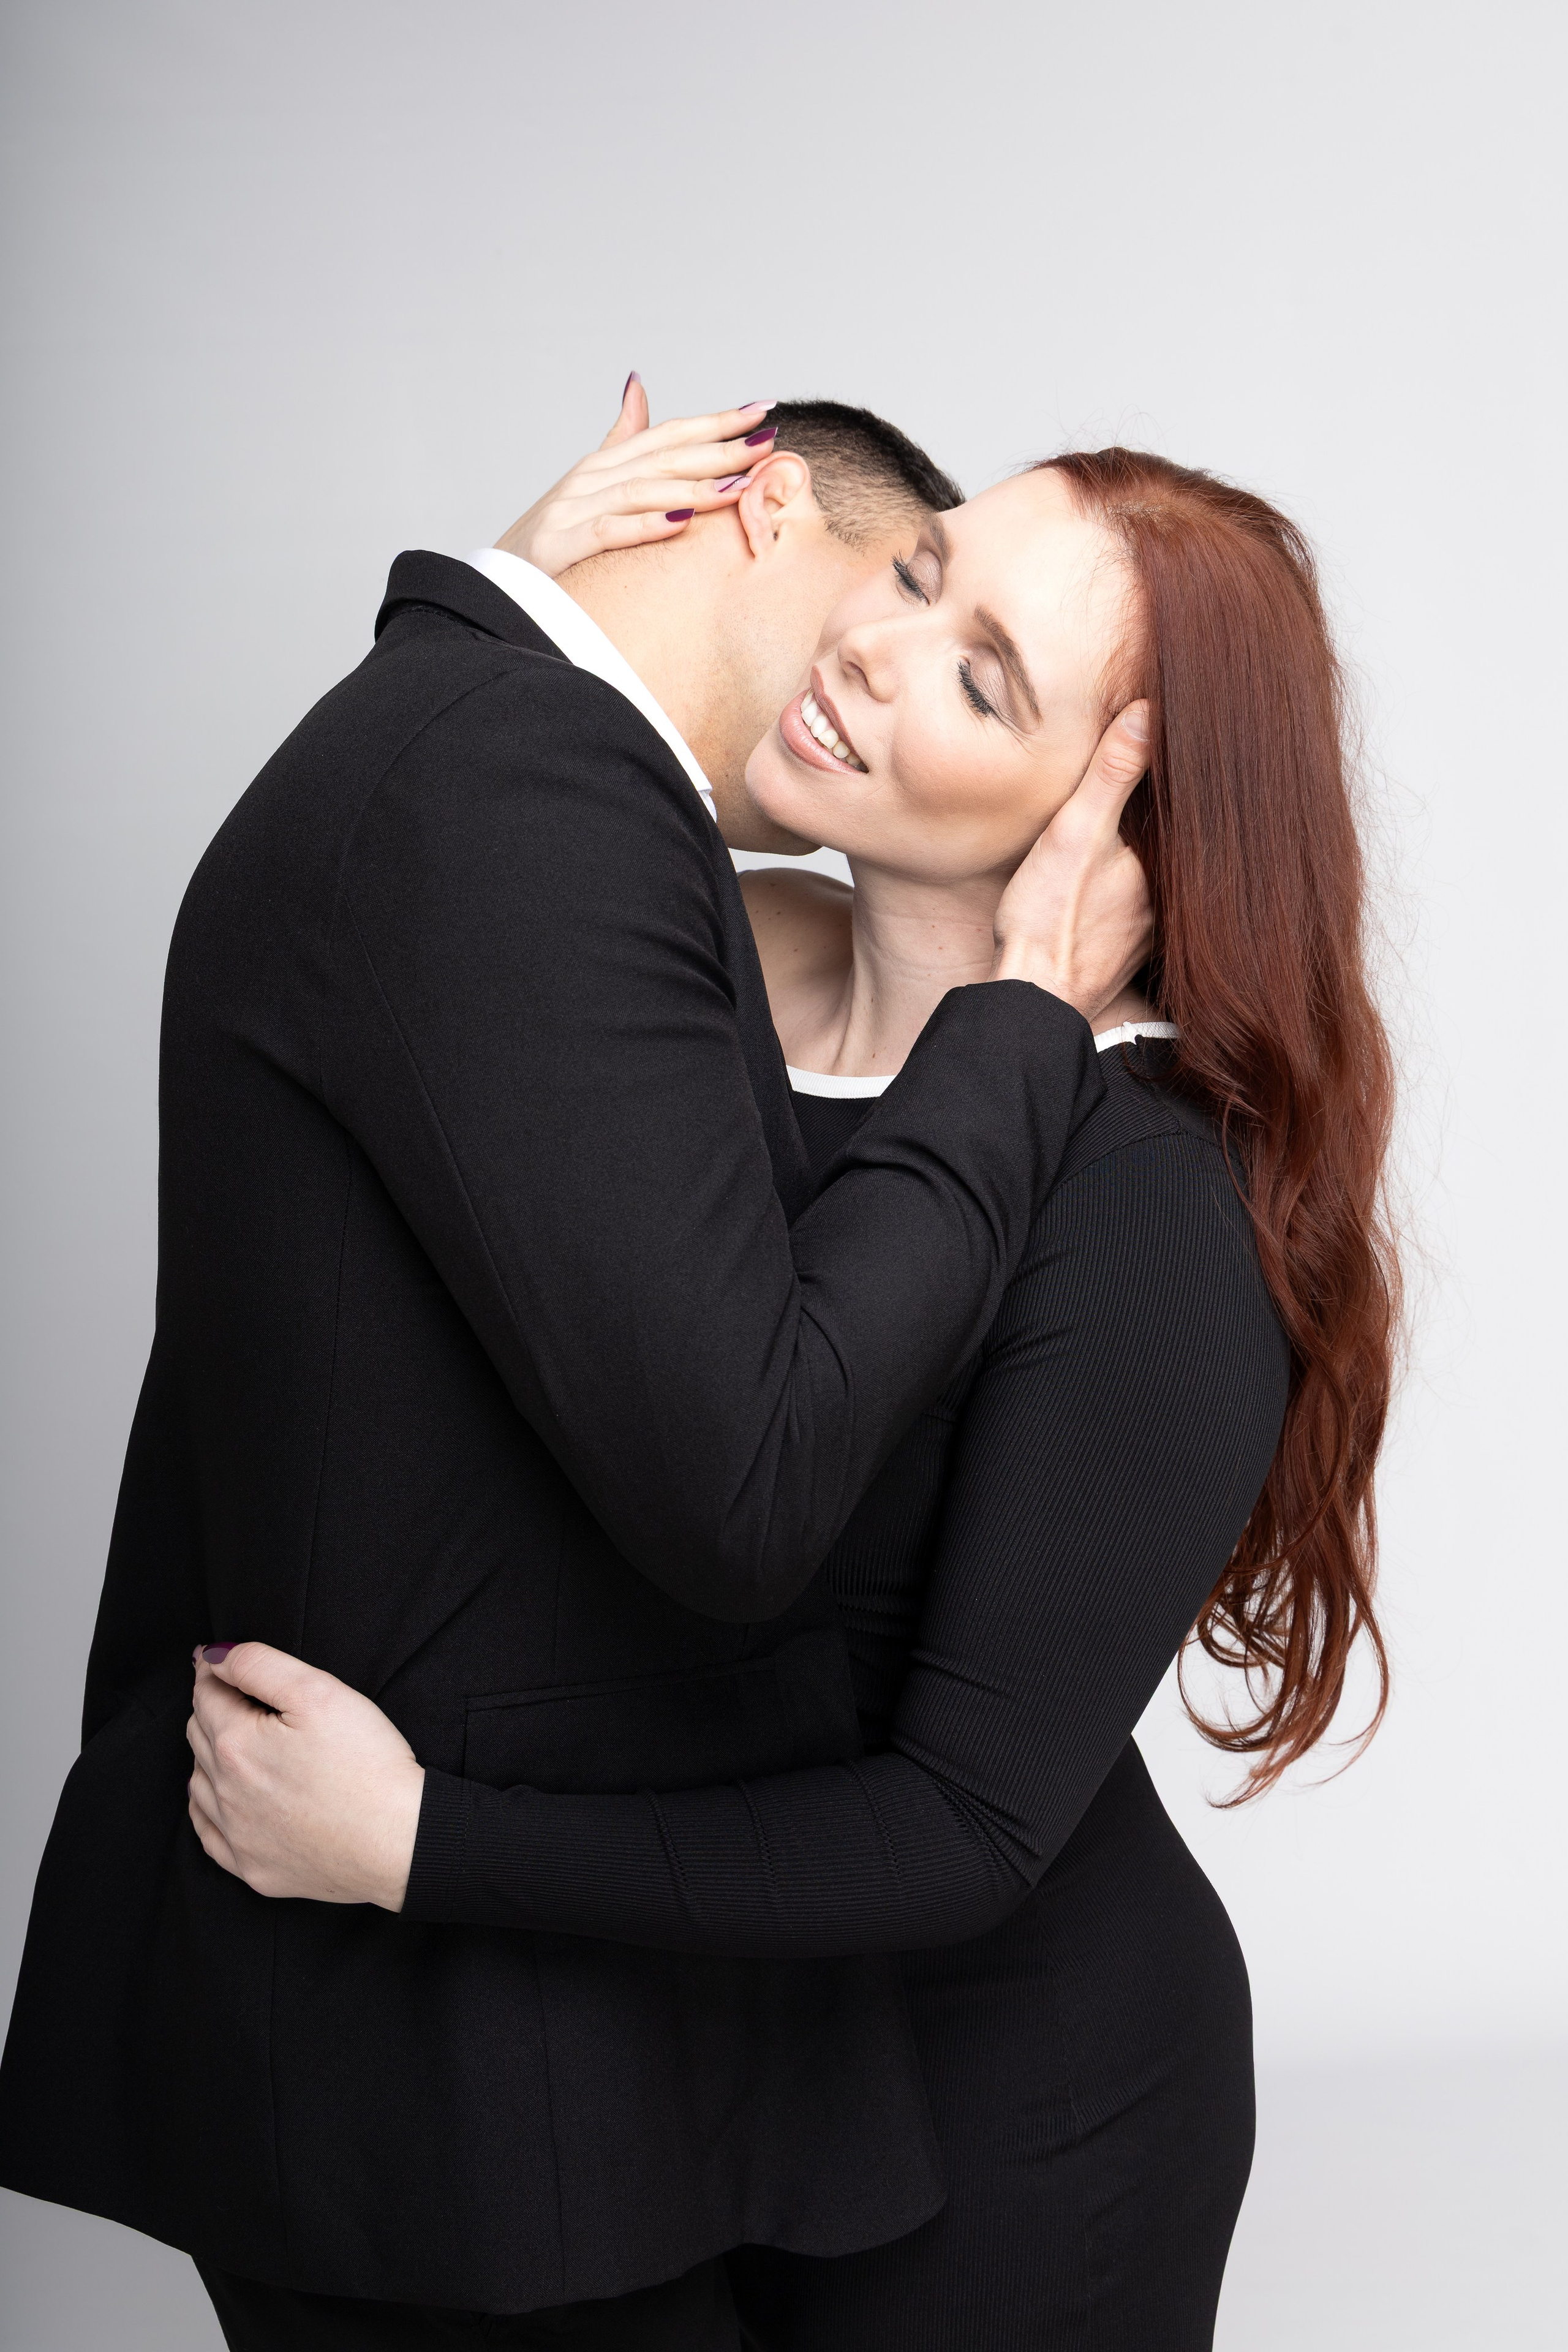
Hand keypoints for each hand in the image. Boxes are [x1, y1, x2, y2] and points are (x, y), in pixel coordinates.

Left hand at [186, 1643, 424, 1910]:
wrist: (399, 1841)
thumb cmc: (367, 1764)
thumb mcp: (319, 1691)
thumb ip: (259, 1665)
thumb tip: (213, 1657)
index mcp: (236, 1744)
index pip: (206, 1694)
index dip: (214, 1670)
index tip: (219, 1660)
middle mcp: (225, 1792)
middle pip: (198, 1735)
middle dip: (213, 1708)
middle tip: (238, 1695)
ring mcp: (236, 1836)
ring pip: (198, 1782)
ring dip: (208, 1755)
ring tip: (236, 1740)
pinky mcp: (252, 1868)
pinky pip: (208, 1833)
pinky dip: (208, 1808)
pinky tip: (225, 1797)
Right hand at [495, 376, 778, 575]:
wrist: (498, 585)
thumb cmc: (551, 540)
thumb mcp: (588, 488)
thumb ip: (618, 441)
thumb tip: (638, 386)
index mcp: (603, 465)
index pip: (668, 435)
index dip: (715, 422)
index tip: (762, 410)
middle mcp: (589, 478)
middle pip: (663, 457)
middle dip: (718, 448)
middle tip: (767, 441)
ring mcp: (571, 509)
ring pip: (642, 490)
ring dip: (694, 486)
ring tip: (739, 485)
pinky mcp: (559, 544)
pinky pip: (608, 530)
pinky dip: (645, 525)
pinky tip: (681, 522)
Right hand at [990, 703, 1154, 1022]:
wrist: (1033, 997)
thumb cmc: (1051, 917)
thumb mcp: (1076, 832)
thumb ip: (1113, 774)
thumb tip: (1150, 711)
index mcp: (1163, 860)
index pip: (1181, 801)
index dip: (1176, 765)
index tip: (1187, 732)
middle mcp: (1167, 894)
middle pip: (1172, 839)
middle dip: (1171, 808)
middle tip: (1179, 762)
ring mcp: (1151, 925)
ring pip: (1158, 873)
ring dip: (1153, 850)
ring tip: (1151, 811)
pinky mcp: (1129, 949)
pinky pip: (1140, 902)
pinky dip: (1136, 883)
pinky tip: (1122, 875)